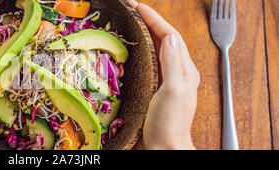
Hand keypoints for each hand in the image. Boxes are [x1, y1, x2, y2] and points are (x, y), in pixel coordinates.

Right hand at [128, 0, 199, 149]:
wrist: (165, 148)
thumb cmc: (169, 123)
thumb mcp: (173, 90)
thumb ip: (172, 63)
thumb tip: (170, 36)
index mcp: (184, 70)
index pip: (170, 36)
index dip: (155, 19)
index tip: (138, 6)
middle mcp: (177, 73)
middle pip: (164, 39)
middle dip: (149, 22)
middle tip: (132, 11)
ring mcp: (166, 81)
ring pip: (157, 50)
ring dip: (145, 34)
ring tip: (131, 24)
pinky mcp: (155, 90)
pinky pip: (150, 63)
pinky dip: (141, 51)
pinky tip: (131, 51)